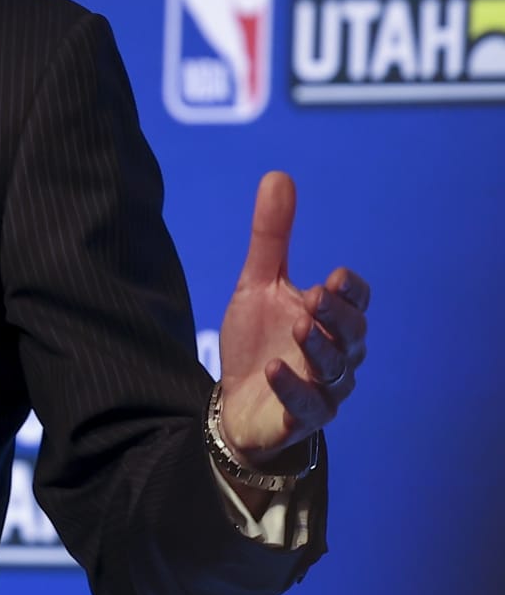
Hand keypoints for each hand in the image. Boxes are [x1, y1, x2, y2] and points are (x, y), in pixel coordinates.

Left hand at [218, 172, 369, 467]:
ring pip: (336, 371)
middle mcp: (337, 354)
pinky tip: (273, 368)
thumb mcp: (258, 284)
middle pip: (352, 334)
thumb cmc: (258, 340)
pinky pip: (308, 407)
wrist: (237, 401)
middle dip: (338, 315)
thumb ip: (271, 237)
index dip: (351, 291)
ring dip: (320, 348)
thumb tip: (278, 175)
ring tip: (299, 326)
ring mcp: (324, 389)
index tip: (336, 276)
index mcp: (330, 319)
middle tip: (319, 295)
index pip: (356, 302)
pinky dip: (293, 388)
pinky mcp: (302, 419)